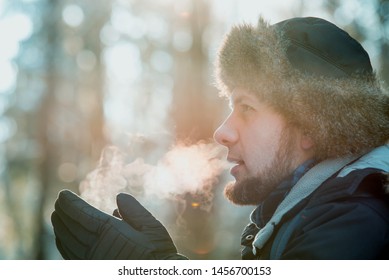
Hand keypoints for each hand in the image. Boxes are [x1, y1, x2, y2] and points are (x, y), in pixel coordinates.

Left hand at [51, 189, 186, 259]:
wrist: (157, 277)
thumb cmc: (157, 252)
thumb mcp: (152, 227)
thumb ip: (135, 211)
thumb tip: (119, 197)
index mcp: (111, 233)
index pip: (83, 214)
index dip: (71, 203)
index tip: (63, 195)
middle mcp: (97, 247)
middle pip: (71, 227)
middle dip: (63, 212)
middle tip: (59, 202)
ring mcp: (92, 260)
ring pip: (68, 242)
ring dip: (60, 227)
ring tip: (56, 215)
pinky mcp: (92, 270)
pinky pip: (71, 256)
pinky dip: (63, 244)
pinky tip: (62, 237)